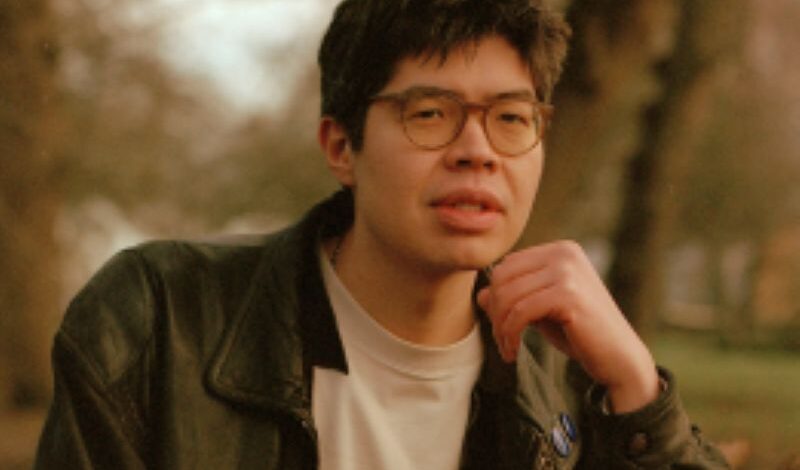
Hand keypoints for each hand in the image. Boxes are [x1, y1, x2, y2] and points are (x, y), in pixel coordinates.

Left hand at [477, 241, 659, 412]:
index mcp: (560, 250)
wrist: (620, 359)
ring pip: (508, 295)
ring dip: (500, 328)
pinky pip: (519, 312)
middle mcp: (564, 253)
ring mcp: (567, 271)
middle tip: (502, 341)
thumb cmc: (581, 333)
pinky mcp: (568, 294)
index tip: (501, 327)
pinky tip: (513, 352)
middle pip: (502, 276)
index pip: (507, 265)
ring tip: (507, 349)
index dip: (496, 297)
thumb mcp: (541, 311)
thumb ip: (515, 298)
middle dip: (495, 312)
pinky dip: (509, 334)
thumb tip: (480, 294)